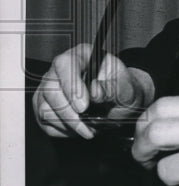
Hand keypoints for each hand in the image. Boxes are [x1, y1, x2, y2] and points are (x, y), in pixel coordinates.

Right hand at [32, 44, 153, 139]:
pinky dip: (63, 131)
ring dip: (68, 125)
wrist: (120, 101)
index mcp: (82, 55)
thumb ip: (114, 87)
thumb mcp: (126, 87)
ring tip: (89, 128)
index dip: (71, 86)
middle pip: (50, 89)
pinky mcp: (44, 106)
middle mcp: (60, 69)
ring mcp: (49, 88)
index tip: (83, 107)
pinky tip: (80, 128)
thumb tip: (96, 90)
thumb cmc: (122, 89)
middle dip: (68, 113)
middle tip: (88, 126)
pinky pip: (45, 123)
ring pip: (44, 109)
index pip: (65, 64)